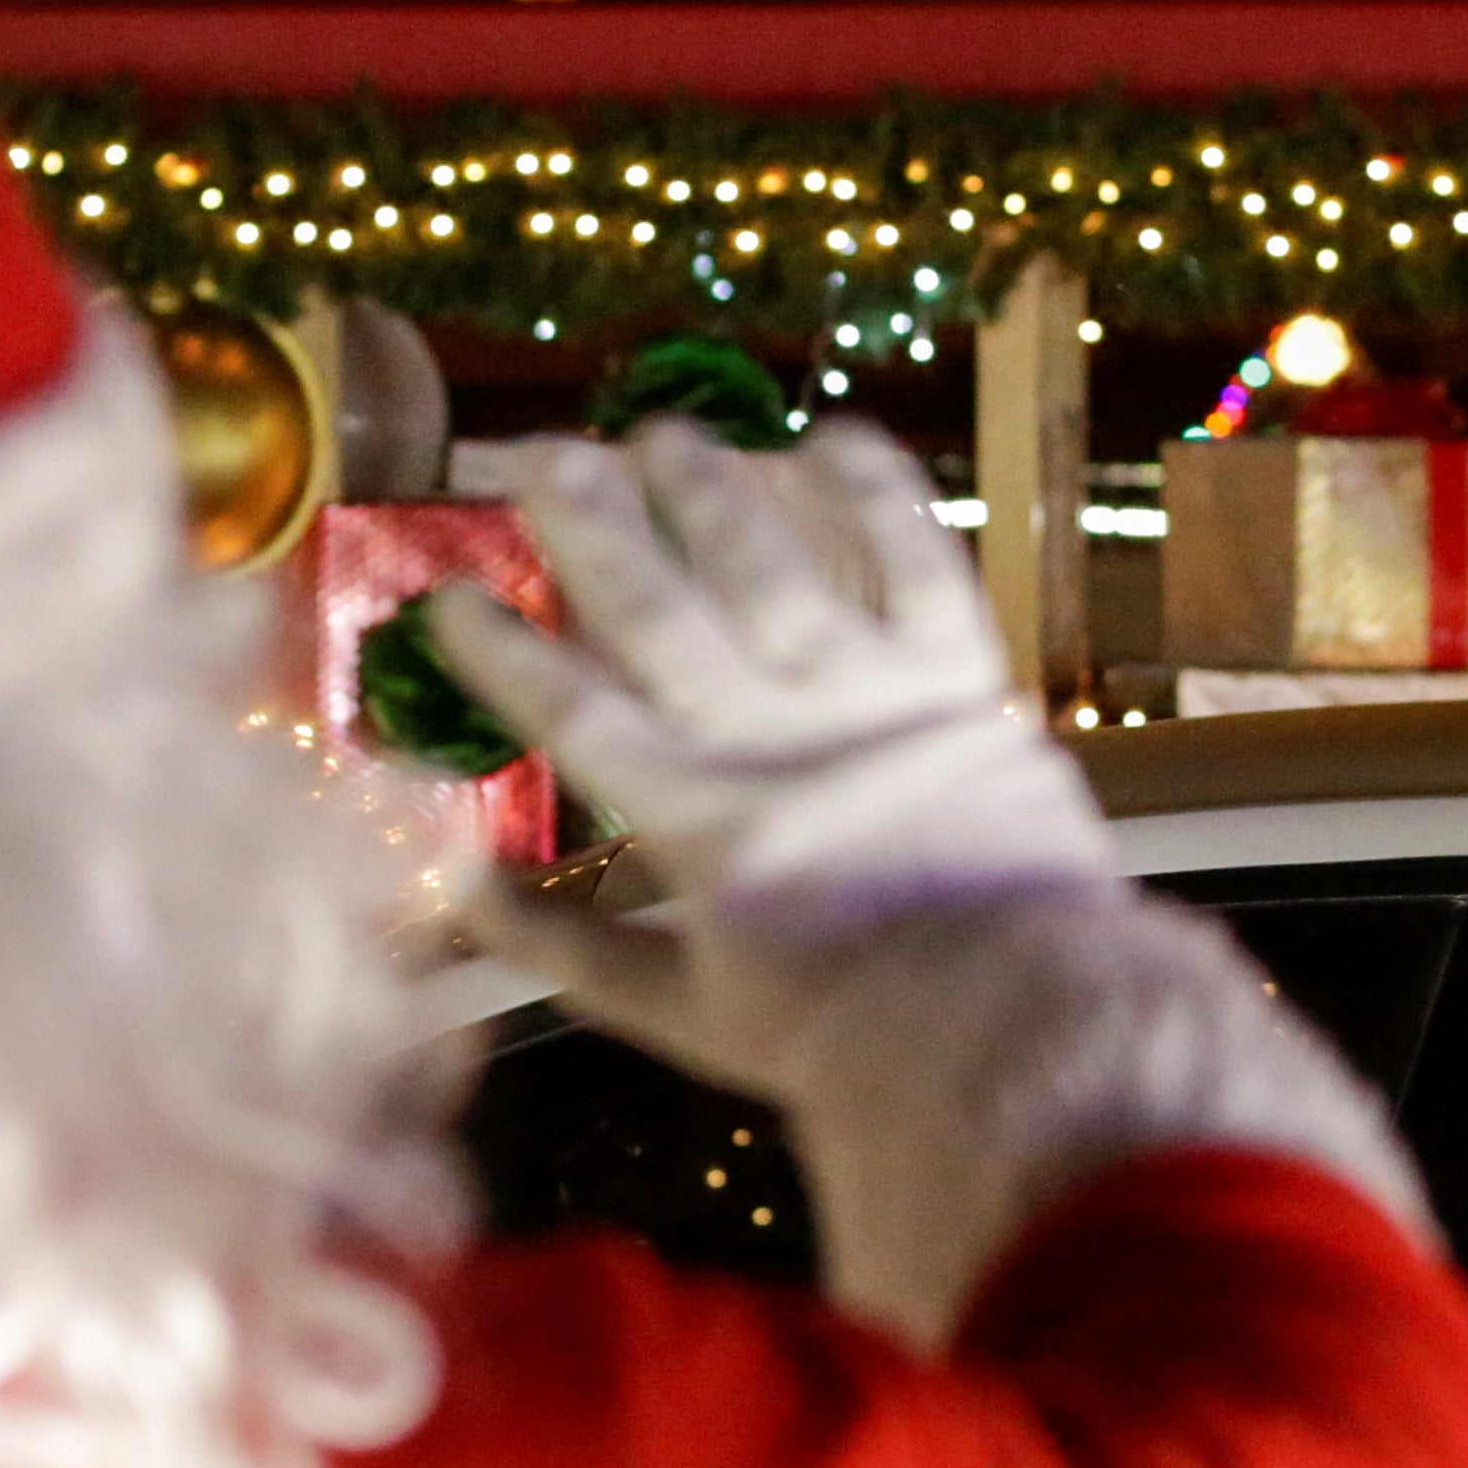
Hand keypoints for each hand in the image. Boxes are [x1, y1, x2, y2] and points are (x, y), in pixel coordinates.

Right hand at [436, 419, 1418, 1340]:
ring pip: (774, 568)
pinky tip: (830, 435)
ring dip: (711, 490)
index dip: (504, 652)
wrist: (1017, 1026)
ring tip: (659, 433)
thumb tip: (458, 890)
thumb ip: (564, 950)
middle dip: (588, 526)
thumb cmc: (842, 1034)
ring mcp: (872, 699)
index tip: (450, 597)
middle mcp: (774, 741)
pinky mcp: (963, 677)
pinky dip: (877, 493)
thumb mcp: (682, 1015)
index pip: (575, 715)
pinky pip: (917, 560)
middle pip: (660, 612)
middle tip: (536, 455)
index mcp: (697, 823)